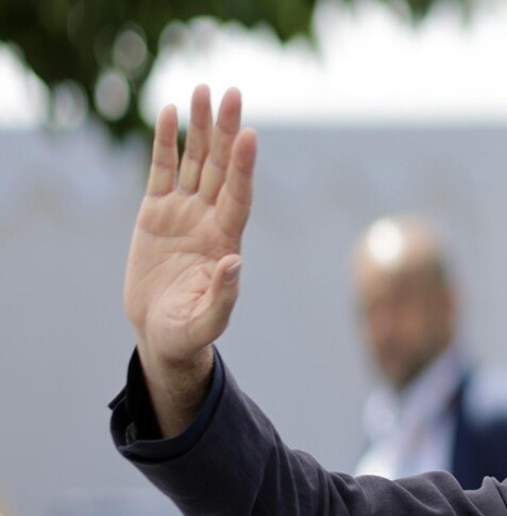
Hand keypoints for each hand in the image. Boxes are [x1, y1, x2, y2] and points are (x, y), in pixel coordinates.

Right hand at [124, 85, 256, 433]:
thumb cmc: (190, 332)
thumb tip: (234, 261)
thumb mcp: (208, 319)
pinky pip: (163, 170)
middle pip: (222, 167)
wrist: (162, 334)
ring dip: (200, 127)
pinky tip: (171, 114)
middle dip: (226, 131)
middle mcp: (209, 219)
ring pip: (195, 161)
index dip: (244, 166)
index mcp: (225, 241)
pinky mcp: (155, 213)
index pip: (238, 195)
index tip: (250, 135)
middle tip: (232, 93)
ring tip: (204, 91)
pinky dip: (167, 143)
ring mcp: (183, 213)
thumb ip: (223, 293)